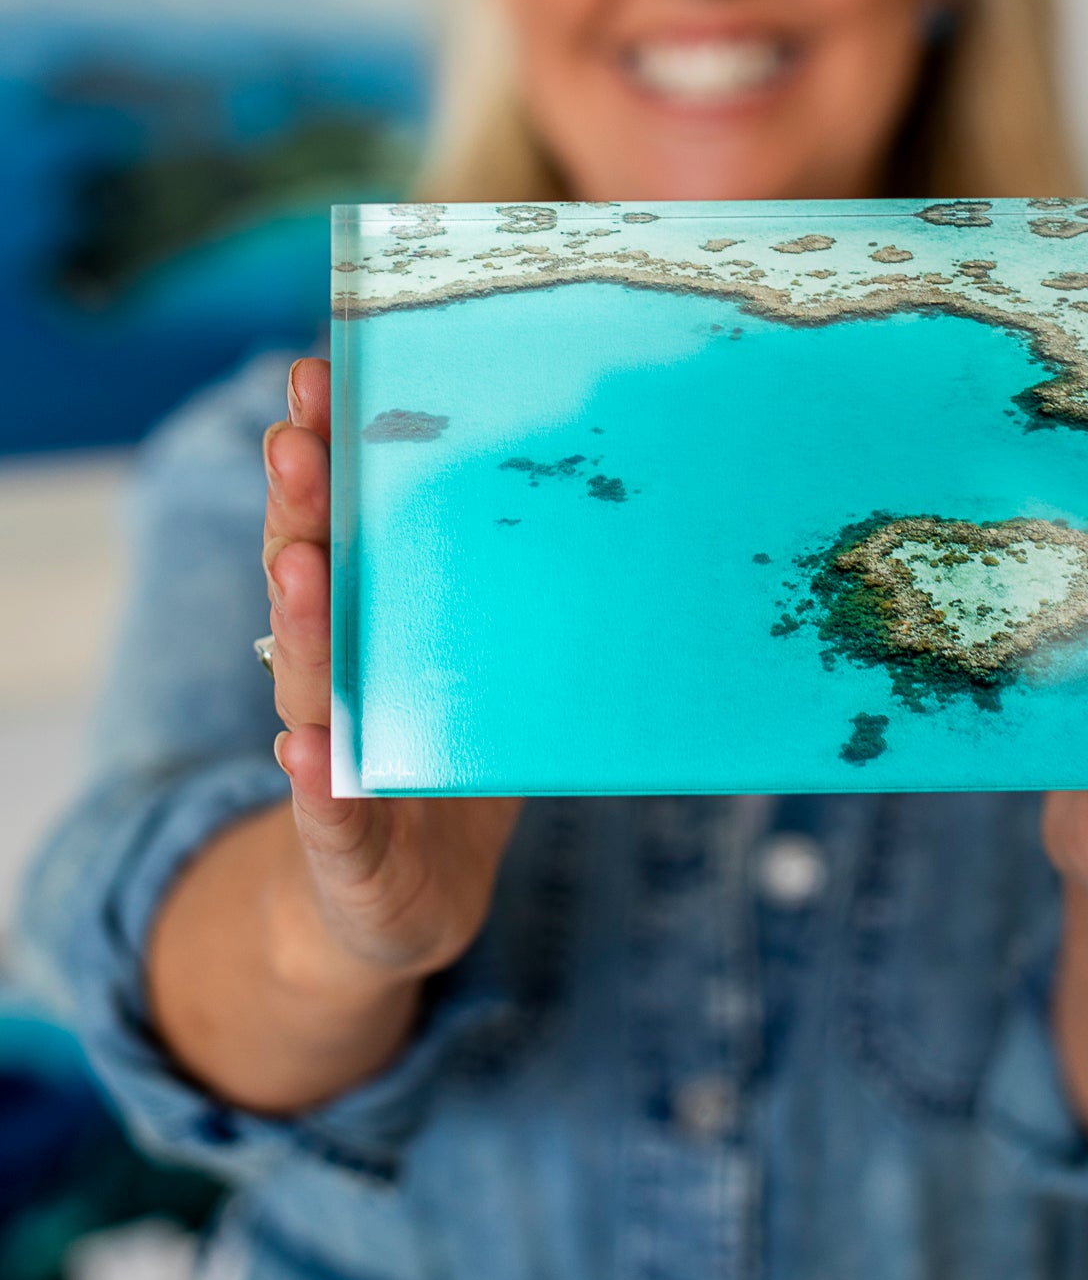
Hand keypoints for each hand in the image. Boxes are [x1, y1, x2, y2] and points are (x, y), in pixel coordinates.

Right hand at [263, 358, 520, 986]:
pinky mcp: (343, 844)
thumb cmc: (448, 762)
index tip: (318, 373)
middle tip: (295, 436)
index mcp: (363, 626)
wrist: (403, 906)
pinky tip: (305, 746)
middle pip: (307, 581)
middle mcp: (331, 679)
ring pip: (310, 683)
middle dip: (300, 510)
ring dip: (302, 621)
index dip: (324, 455)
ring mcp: (328, 760)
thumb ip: (505, 591)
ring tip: (297, 563)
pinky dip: (316, 777)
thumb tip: (599, 476)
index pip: (334, 527)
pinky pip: (327, 808)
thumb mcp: (482, 668)